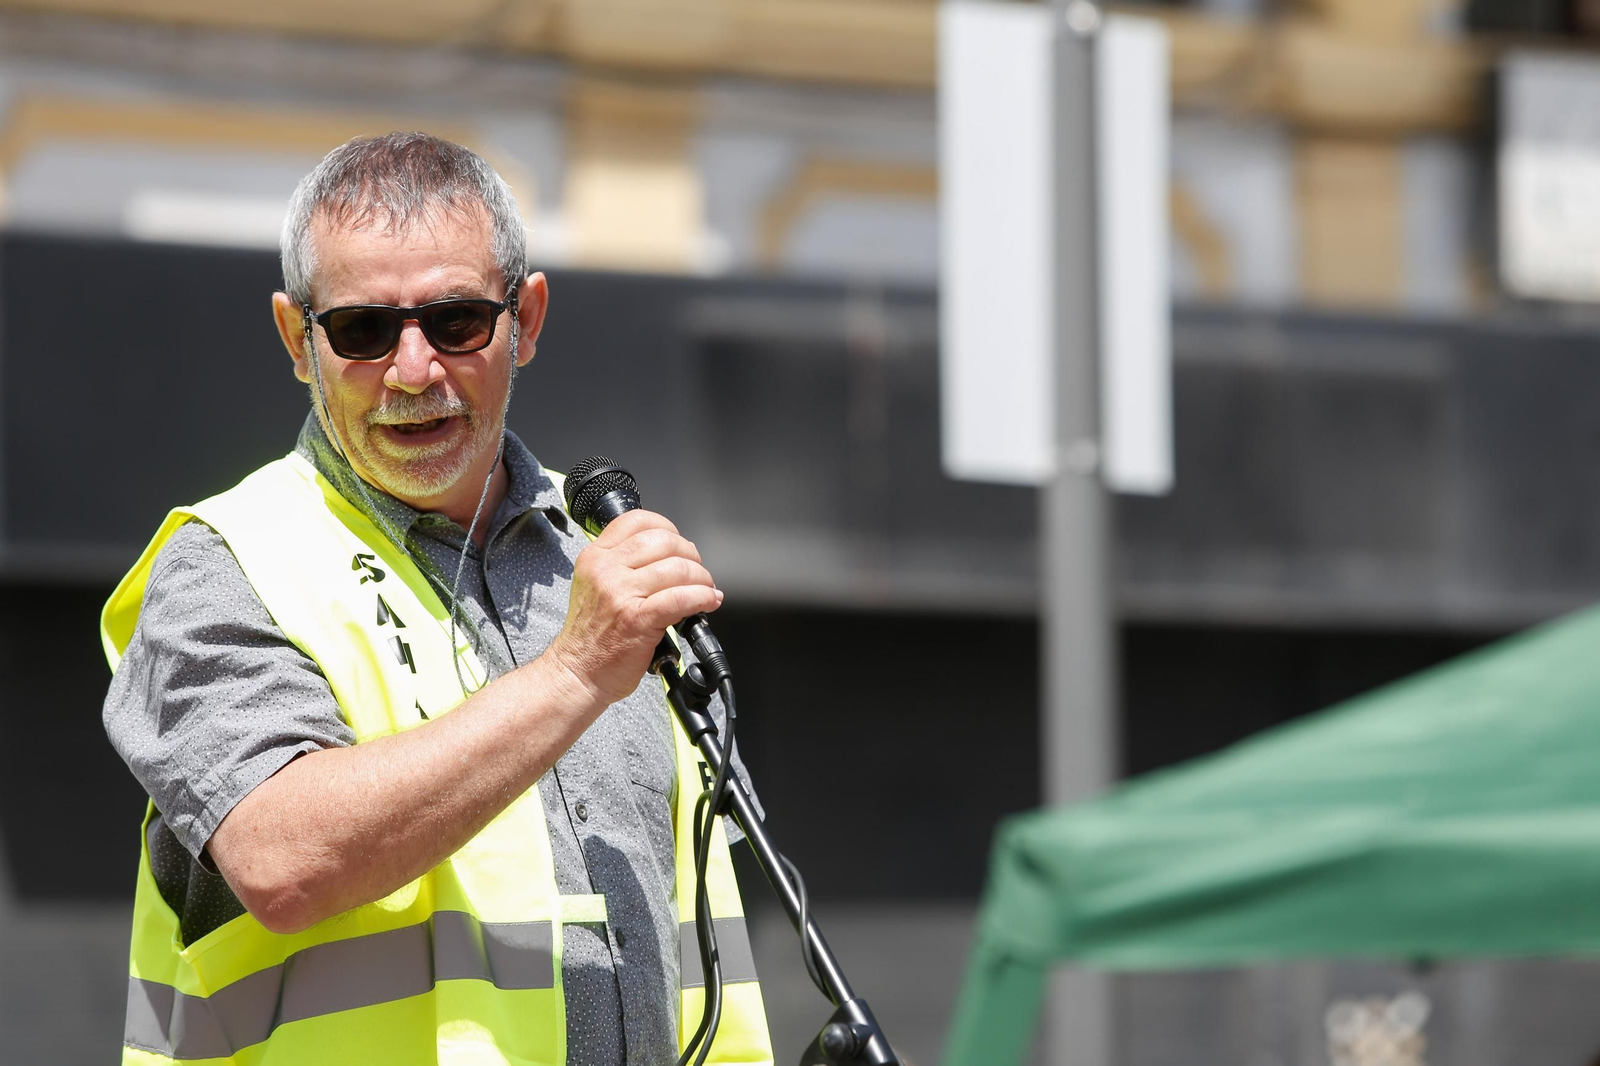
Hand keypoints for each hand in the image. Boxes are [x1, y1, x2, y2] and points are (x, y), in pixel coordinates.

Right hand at [547, 509, 722, 704]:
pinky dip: (702, 598)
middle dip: (690, 555)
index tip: (679, 544)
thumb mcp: (595, 585)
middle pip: (663, 541)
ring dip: (701, 579)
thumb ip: (623, 564)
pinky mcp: (637, 619)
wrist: (578, 673)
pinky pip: (680, 598)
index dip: (668, 527)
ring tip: (705, 590)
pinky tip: (707, 602)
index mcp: (595, 557)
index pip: (637, 520)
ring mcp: (620, 594)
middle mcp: (606, 570)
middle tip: (697, 572)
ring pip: (677, 568)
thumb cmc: (591, 635)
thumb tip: (671, 556)